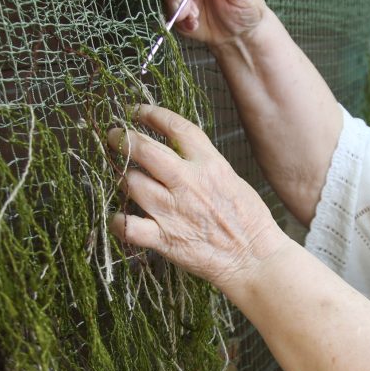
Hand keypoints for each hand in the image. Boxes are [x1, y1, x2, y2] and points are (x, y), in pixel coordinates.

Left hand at [107, 104, 289, 293]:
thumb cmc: (250, 222)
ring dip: (121, 178)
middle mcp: (187, 183)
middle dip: (122, 139)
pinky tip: (118, 218)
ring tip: (121, 177)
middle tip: (114, 137)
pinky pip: (128, 226)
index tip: (137, 111)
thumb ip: (204, 165)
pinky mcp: (164, 239)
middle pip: (144, 149)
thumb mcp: (232, 180)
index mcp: (209, 164)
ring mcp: (172, 211)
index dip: (150, 114)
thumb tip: (180, 154)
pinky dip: (118, 221)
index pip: (175, 127)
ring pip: (130, 183)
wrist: (255, 259)